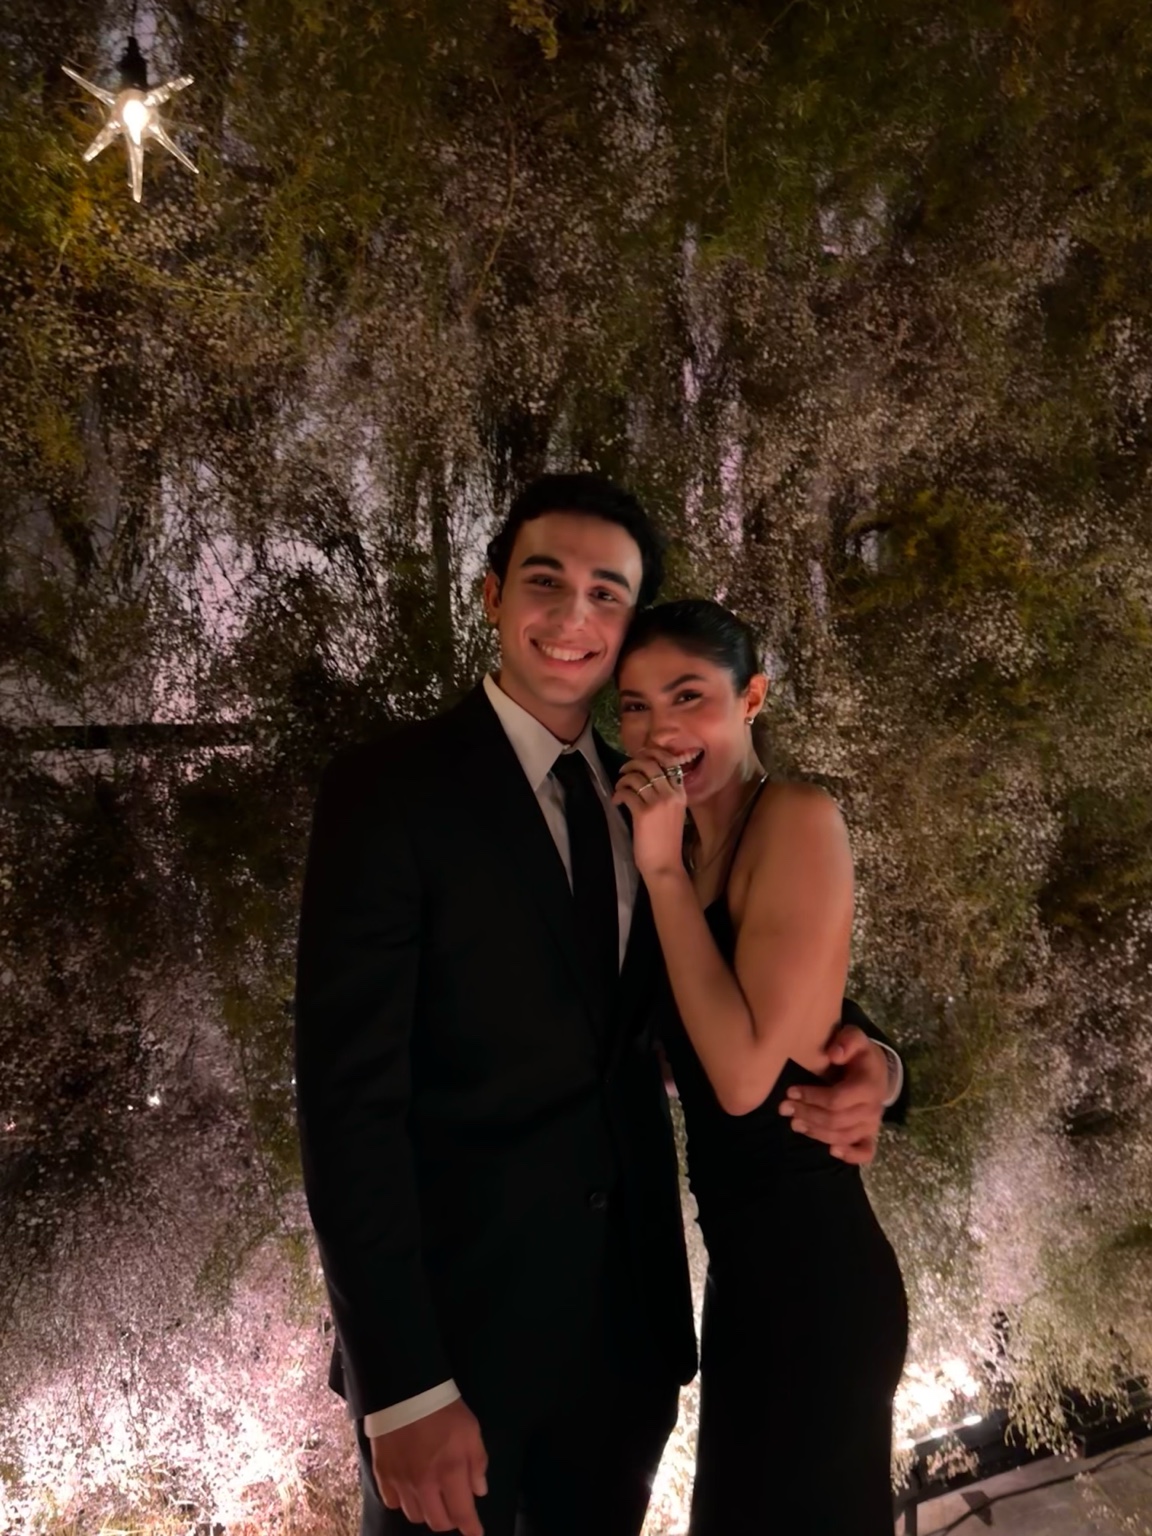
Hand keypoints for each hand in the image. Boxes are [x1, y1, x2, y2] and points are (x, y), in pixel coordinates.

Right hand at [370, 1398, 488, 1534]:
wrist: (405, 1391)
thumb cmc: (444, 1410)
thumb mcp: (471, 1430)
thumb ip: (477, 1463)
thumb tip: (479, 1491)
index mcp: (449, 1472)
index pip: (462, 1512)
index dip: (471, 1528)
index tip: (476, 1535)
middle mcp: (424, 1484)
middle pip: (437, 1522)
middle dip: (450, 1520)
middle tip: (455, 1507)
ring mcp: (401, 1481)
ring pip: (415, 1516)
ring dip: (428, 1512)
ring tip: (433, 1497)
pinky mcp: (383, 1474)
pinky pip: (393, 1503)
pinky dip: (403, 1502)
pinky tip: (410, 1490)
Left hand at [612, 746, 689, 879]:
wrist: (665, 865)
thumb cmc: (668, 841)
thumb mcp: (673, 812)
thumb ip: (666, 794)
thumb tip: (646, 777)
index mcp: (681, 793)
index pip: (669, 762)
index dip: (652, 753)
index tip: (640, 755)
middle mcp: (671, 794)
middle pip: (650, 764)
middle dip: (633, 762)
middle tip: (624, 770)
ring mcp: (658, 803)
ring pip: (636, 776)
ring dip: (623, 779)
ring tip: (619, 788)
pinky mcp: (643, 813)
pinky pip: (626, 792)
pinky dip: (618, 794)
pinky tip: (616, 801)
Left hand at [778, 1024, 886, 1164]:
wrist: (877, 1070)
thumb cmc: (859, 1054)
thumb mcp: (854, 1037)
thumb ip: (847, 1040)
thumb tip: (834, 1054)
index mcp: (867, 1086)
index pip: (836, 1099)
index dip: (812, 1097)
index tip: (790, 1091)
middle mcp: (872, 1109)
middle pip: (835, 1120)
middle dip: (807, 1114)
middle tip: (784, 1108)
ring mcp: (872, 1124)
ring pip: (842, 1136)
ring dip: (816, 1132)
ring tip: (794, 1123)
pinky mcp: (871, 1134)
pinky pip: (865, 1152)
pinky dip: (850, 1156)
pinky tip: (832, 1151)